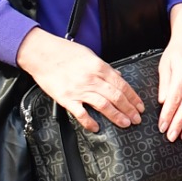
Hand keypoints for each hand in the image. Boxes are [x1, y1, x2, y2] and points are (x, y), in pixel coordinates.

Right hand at [16, 28, 142, 132]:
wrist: (41, 54)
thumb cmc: (65, 52)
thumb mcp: (90, 55)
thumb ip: (105, 68)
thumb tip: (118, 77)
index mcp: (99, 67)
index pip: (122, 85)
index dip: (133, 97)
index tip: (139, 106)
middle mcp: (92, 79)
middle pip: (116, 97)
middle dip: (129, 109)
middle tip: (137, 119)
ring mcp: (79, 90)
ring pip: (103, 105)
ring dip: (116, 116)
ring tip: (125, 123)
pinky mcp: (66, 98)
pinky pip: (80, 113)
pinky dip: (89, 122)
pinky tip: (96, 127)